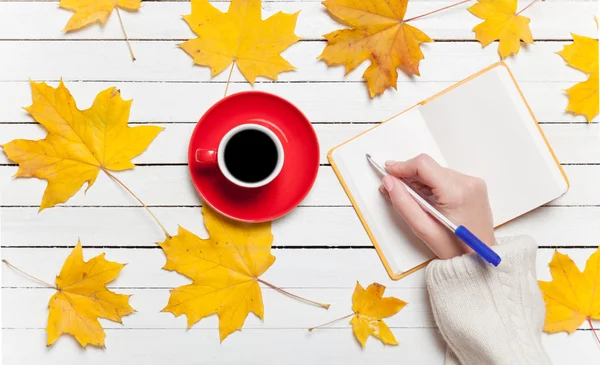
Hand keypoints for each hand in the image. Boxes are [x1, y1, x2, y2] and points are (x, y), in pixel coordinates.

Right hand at [379, 154, 494, 258]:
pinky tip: (428, 200)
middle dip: (409, 176)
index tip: (388, 172)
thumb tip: (389, 182)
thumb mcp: (423, 229)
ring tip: (414, 200)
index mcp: (456, 192)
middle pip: (429, 167)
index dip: (402, 166)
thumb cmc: (455, 248)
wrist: (480, 258)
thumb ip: (403, 203)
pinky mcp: (474, 186)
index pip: (423, 165)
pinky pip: (446, 177)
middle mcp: (468, 182)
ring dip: (421, 181)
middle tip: (395, 189)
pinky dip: (433, 185)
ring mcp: (473, 183)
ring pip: (437, 171)